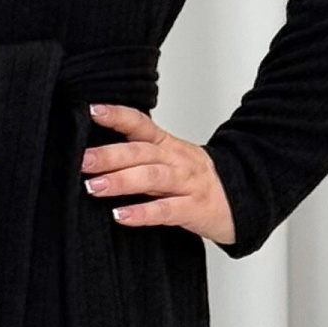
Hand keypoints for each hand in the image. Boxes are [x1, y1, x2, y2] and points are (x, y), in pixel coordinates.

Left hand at [81, 104, 236, 245]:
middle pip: (141, 152)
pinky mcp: (194, 209)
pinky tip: (121, 216)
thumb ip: (138, 157)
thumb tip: (94, 156)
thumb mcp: (170, 162)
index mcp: (168, 145)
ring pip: (152, 177)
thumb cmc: (197, 182)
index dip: (117, 116)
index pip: (141, 124)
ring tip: (93, 187)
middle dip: (109, 155)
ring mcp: (187, 183)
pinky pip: (166, 210)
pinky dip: (142, 213)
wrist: (244, 200)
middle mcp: (176, 160)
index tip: (91, 110)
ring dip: (121, 181)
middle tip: (82, 161)